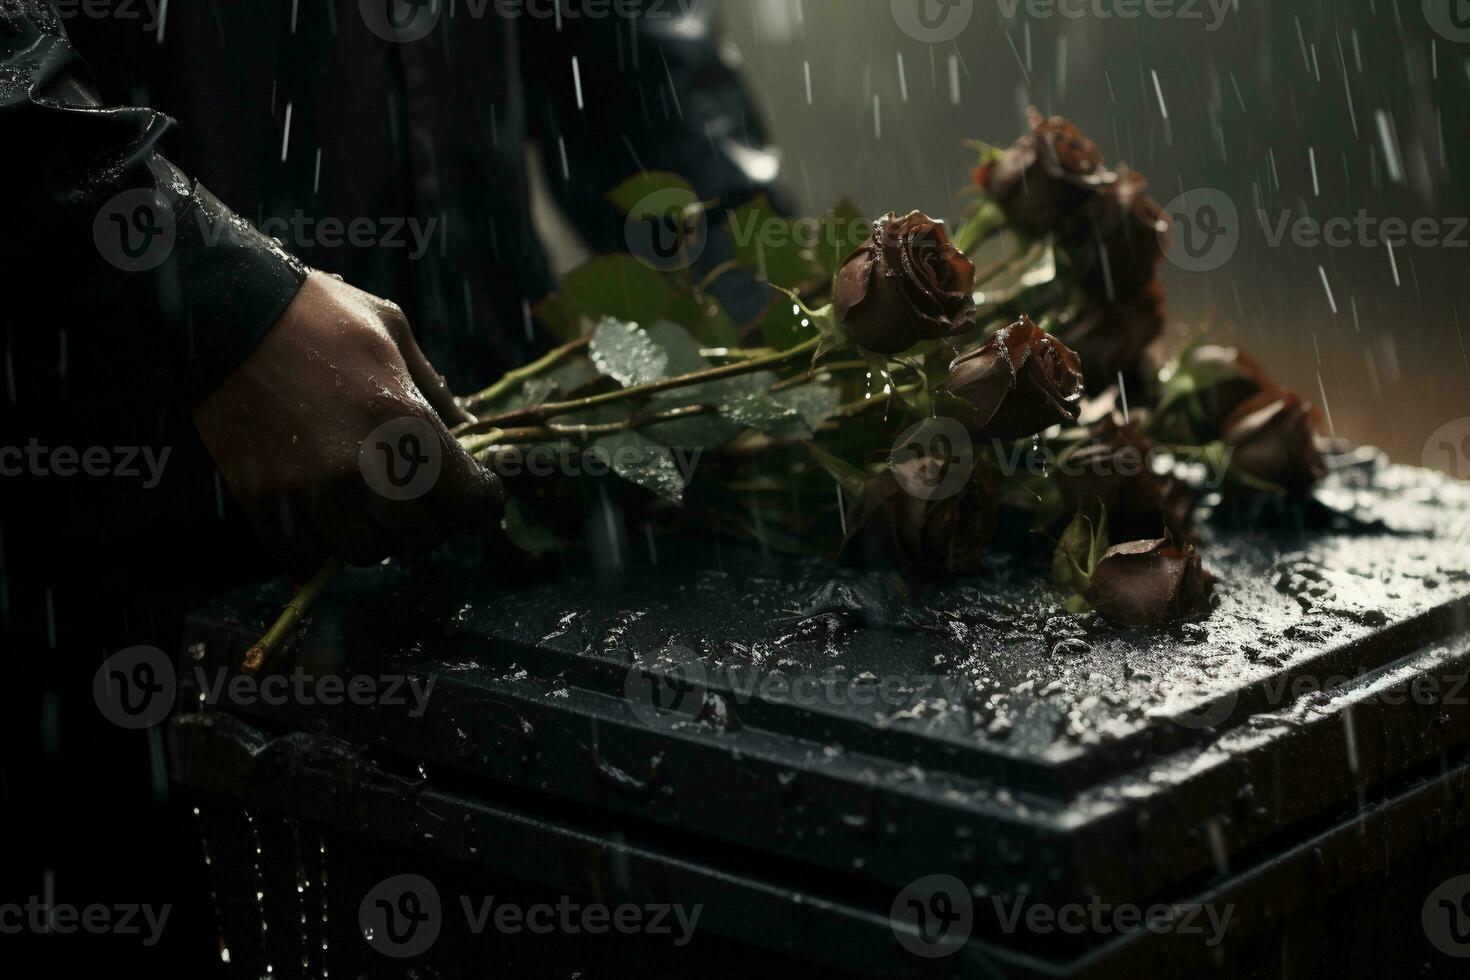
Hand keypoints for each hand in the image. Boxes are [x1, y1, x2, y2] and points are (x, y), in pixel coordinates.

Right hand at [194, 272, 502, 579]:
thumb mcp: (395, 332)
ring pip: (362, 552)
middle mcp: (366, 465)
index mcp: (408, 422)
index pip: (468, 501)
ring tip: (370, 517)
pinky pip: (300, 555)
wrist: (231, 311)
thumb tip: (468, 427)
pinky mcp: (263, 497)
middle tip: (421, 504)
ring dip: (373, 539)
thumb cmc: (321, 313)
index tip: (478, 494)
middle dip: (429, 523)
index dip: (481, 501)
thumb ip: (434, 388)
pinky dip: (315, 552)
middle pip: (419, 536)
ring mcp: (311, 487)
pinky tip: (320, 530)